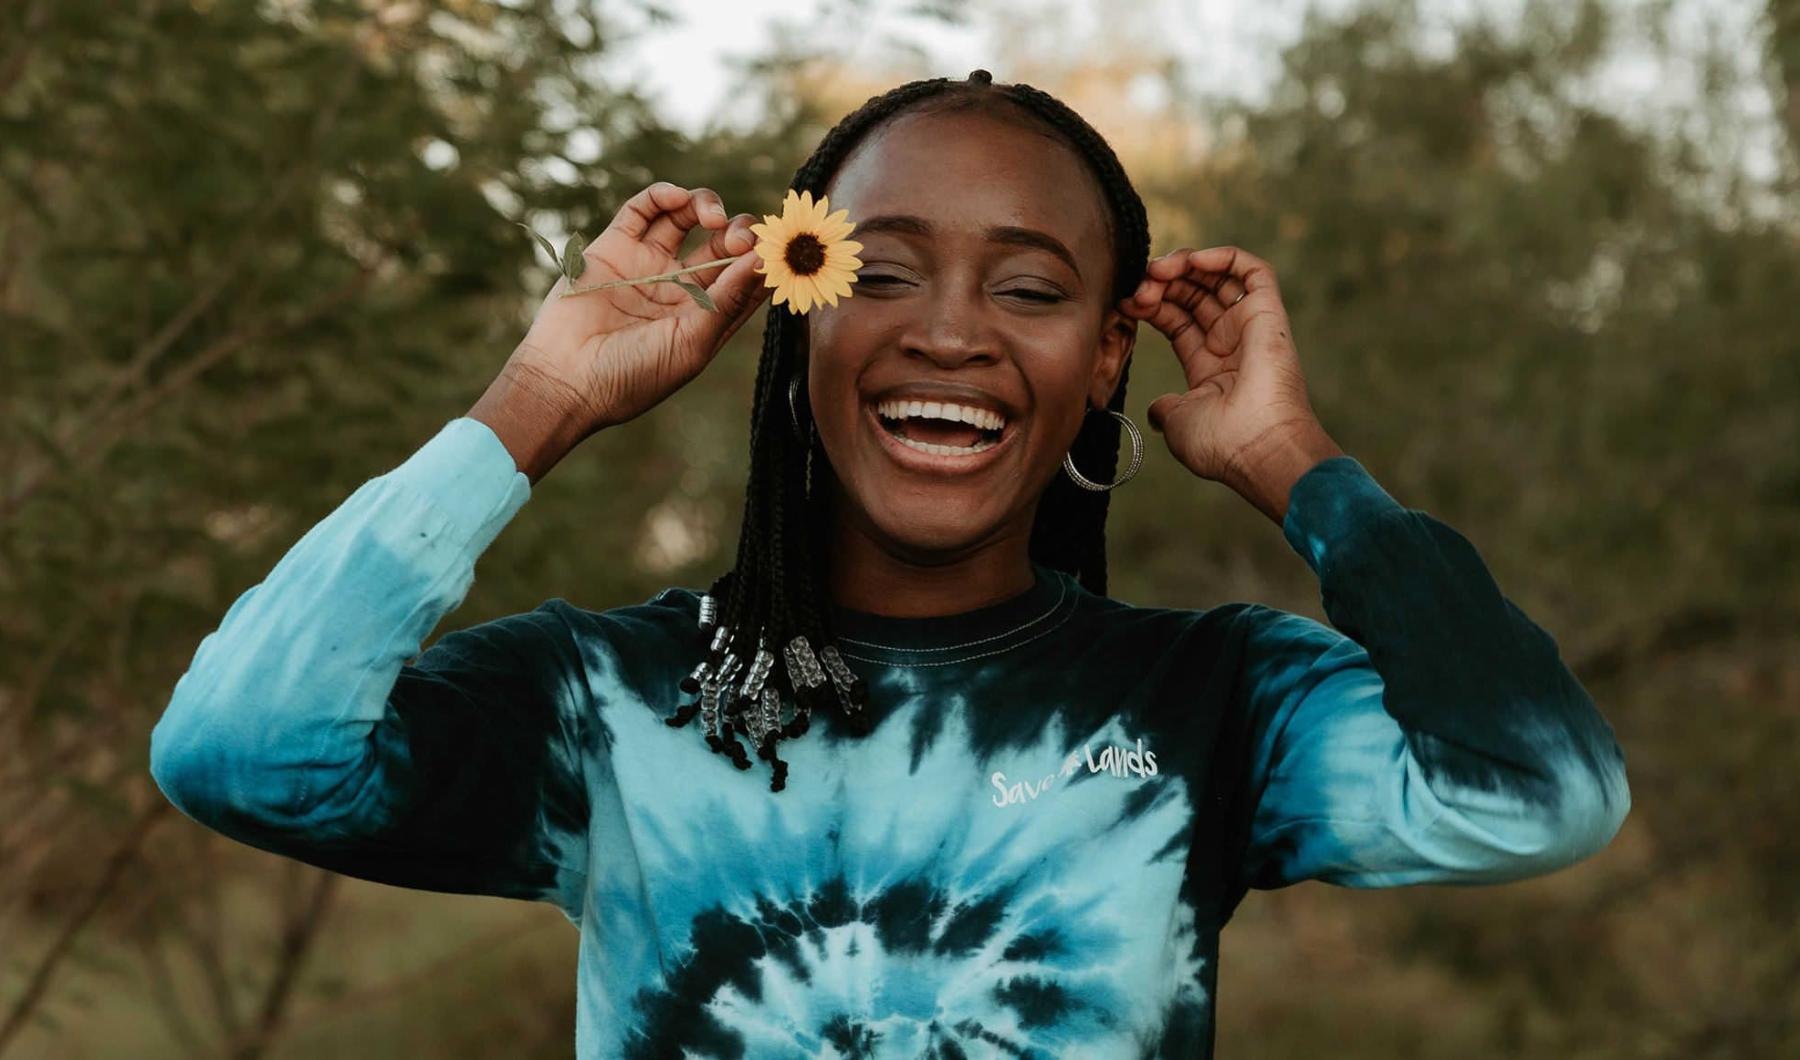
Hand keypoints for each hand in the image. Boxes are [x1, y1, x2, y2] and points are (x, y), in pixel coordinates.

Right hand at [506, 182, 769, 433]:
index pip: (748, 278)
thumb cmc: (634, 375)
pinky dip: (663, 196)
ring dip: (706, 205)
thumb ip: (728, 300)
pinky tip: (677, 198)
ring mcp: (647, 264)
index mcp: (706, 316)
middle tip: (738, 237)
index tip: (778, 248)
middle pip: (722, 243)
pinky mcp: (614, 247)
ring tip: (711, 217)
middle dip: (739, 232)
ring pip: (686, 217)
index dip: (766, 259)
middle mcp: (681, 287)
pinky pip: (643, 210)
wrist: (566, 379)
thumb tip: (764, 260)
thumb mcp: (692, 342)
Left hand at [1119, 245, 1331, 492]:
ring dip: (1184, 265)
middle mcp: (1232, 344)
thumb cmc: (1221, 444)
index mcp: (1211, 368)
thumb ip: (1165, 409)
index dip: (1151, 306)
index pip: (1177, 320)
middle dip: (1162, 284)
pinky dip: (1223, 257)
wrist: (1258, 448)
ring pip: (1218, 278)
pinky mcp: (1269, 314)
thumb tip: (1156, 410)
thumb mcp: (1177, 423)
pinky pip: (1252, 271)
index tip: (1125, 303)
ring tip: (1157, 270)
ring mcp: (1251, 328)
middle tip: (1139, 286)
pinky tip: (1192, 260)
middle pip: (1194, 295)